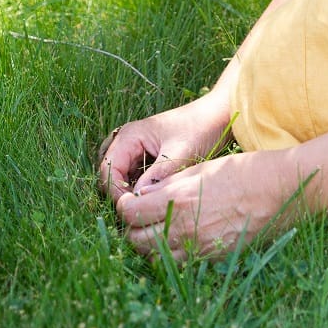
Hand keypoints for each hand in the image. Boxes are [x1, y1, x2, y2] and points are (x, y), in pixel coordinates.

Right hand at [98, 95, 232, 201]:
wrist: (219, 116)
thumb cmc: (201, 129)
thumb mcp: (180, 153)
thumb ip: (158, 175)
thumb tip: (138, 199)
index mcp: (129, 136)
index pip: (107, 169)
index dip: (115, 191)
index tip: (132, 207)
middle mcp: (127, 142)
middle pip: (110, 175)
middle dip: (120, 194)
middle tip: (138, 211)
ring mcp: (136, 150)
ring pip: (121, 178)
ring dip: (129, 193)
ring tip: (146, 207)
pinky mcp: (146, 158)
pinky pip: (134, 178)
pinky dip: (139, 189)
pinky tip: (153, 199)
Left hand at [115, 149, 302, 259]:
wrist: (276, 190)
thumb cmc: (238, 172)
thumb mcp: (197, 169)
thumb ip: (165, 186)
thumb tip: (140, 197)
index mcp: (176, 202)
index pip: (130, 214)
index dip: (124, 208)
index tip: (129, 203)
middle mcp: (184, 229)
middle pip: (136, 241)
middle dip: (132, 230)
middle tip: (139, 219)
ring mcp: (199, 248)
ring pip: (155, 258)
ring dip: (150, 246)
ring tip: (156, 231)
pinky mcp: (213, 258)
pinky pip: (180, 264)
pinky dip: (172, 256)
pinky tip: (178, 241)